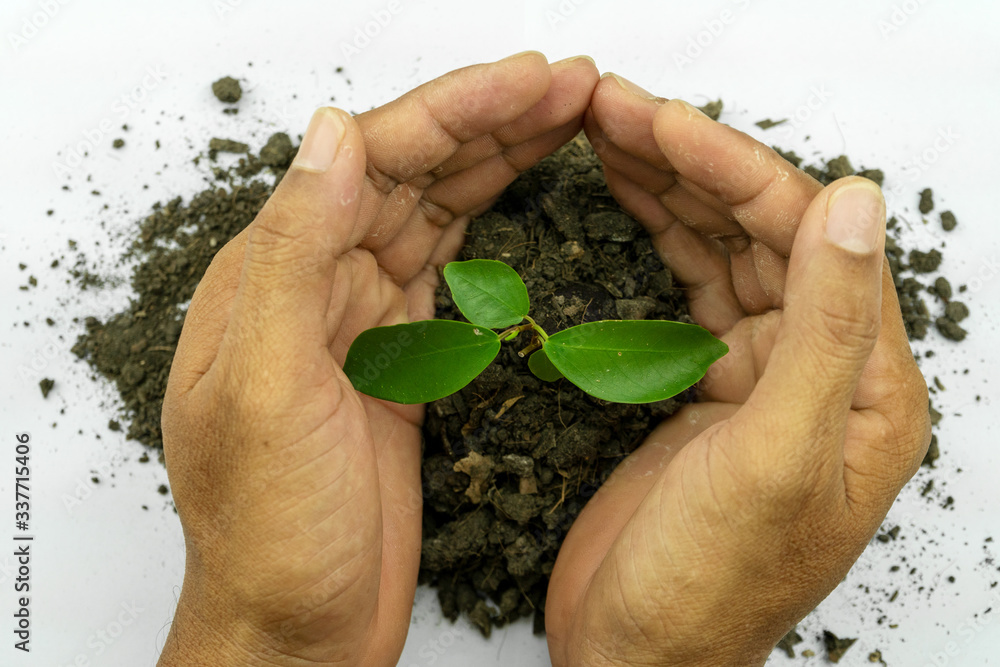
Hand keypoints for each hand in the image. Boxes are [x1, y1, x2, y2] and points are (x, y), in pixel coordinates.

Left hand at [157, 53, 598, 666]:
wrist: (295, 632)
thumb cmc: (271, 535)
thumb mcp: (271, 394)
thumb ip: (294, 258)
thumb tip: (332, 134)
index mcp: (273, 278)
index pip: (369, 160)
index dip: (456, 111)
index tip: (535, 81)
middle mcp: (314, 286)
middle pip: (408, 173)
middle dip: (490, 121)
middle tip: (572, 84)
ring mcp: (359, 321)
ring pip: (431, 212)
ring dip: (495, 160)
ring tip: (564, 117)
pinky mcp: (397, 360)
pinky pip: (444, 267)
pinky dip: (485, 223)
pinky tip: (517, 194)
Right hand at [545, 74, 930, 665]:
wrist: (638, 655)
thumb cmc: (708, 586)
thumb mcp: (775, 458)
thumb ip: (823, 329)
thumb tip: (855, 202)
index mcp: (866, 384)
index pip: (807, 237)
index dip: (732, 170)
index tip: (656, 121)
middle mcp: (823, 369)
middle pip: (761, 231)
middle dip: (688, 162)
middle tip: (613, 107)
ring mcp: (764, 374)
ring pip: (723, 250)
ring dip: (669, 186)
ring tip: (607, 130)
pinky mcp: (709, 385)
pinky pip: (692, 287)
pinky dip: (659, 236)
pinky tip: (629, 195)